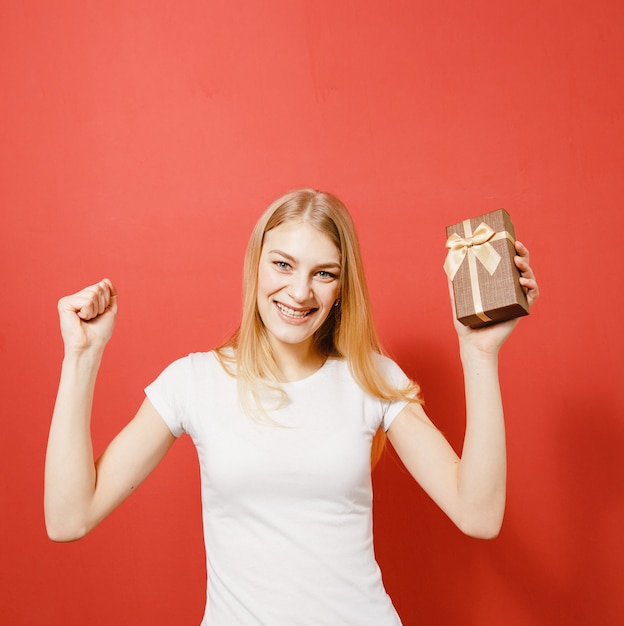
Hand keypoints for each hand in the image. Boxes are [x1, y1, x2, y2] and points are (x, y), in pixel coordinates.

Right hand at [57, 279, 117, 354]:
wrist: (90, 346)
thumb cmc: (99, 331)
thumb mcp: (110, 310)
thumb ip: (110, 294)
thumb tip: (105, 280)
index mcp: (85, 297)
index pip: (102, 286)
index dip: (106, 301)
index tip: (99, 314)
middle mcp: (76, 297)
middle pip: (98, 288)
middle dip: (101, 305)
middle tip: (93, 318)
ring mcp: (69, 299)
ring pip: (92, 294)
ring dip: (95, 310)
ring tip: (87, 319)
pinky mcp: (64, 304)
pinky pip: (86, 301)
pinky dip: (88, 312)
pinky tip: (81, 319)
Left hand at [451, 240, 538, 355]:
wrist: (474, 344)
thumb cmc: (467, 323)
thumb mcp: (459, 299)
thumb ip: (455, 283)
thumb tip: (448, 263)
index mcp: (496, 285)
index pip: (506, 264)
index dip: (510, 251)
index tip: (508, 239)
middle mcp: (508, 290)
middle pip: (520, 267)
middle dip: (522, 253)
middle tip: (517, 244)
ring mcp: (516, 299)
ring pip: (529, 278)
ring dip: (527, 267)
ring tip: (518, 262)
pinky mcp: (520, 310)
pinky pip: (532, 296)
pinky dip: (532, 287)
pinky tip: (525, 282)